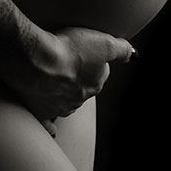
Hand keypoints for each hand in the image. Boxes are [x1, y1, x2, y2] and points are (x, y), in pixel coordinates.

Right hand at [9, 26, 136, 135]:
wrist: (37, 62)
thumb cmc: (69, 50)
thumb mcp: (104, 43)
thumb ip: (120, 49)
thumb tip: (133, 55)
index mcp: (94, 84)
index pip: (100, 73)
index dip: (94, 60)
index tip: (86, 51)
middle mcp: (79, 99)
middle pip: (82, 87)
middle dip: (77, 77)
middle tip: (68, 62)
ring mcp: (58, 106)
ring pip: (65, 102)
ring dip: (62, 93)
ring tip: (53, 79)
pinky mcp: (39, 111)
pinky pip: (47, 123)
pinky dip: (50, 125)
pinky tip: (52, 128)